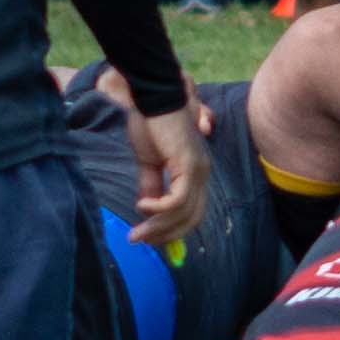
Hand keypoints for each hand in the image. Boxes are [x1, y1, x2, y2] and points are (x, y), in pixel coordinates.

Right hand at [125, 102, 204, 245]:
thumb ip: (150, 185)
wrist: (152, 98)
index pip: (191, 213)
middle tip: (140, 240)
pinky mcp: (189, 165)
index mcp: (195, 173)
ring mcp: (198, 170)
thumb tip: (146, 209)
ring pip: (183, 213)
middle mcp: (202, 174)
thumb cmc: (151, 123)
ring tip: (137, 232)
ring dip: (158, 227)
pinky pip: (177, 200)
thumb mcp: (148, 161)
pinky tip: (142, 206)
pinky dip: (159, 208)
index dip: (171, 230)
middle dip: (165, 235)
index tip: (147, 238)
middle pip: (191, 219)